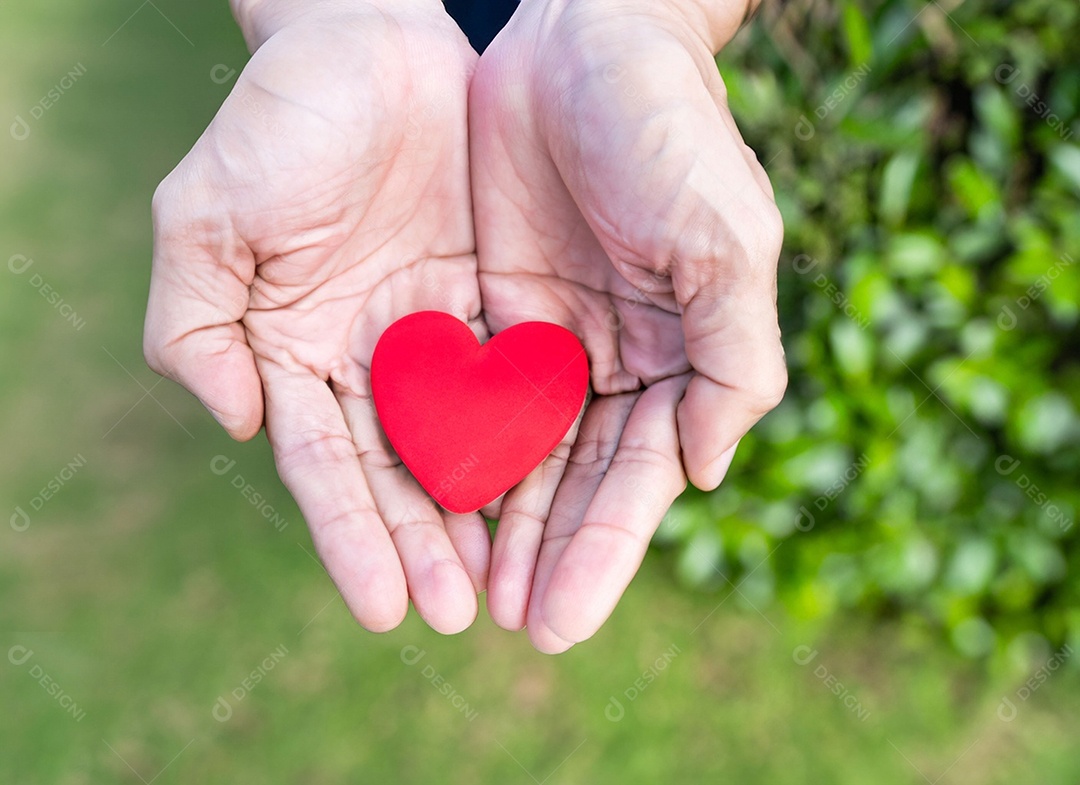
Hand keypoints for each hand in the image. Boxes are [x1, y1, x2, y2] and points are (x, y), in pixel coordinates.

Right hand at [144, 0, 488, 633]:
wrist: (370, 43)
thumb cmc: (280, 121)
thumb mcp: (207, 216)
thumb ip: (197, 324)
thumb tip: (242, 425)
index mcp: (294, 353)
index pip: (327, 467)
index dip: (353, 539)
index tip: (385, 609)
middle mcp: (367, 358)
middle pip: (401, 472)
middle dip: (429, 546)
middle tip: (465, 616)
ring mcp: (434, 334)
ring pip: (466, 441)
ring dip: (489, 514)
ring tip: (517, 584)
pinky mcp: (493, 301)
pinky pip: (518, 378)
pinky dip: (535, 436)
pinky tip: (558, 489)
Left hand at [470, 0, 786, 651]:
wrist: (584, 32)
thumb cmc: (669, 129)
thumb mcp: (724, 239)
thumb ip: (731, 359)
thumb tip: (704, 474)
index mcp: (679, 357)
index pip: (639, 478)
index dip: (603, 553)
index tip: (561, 624)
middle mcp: (612, 361)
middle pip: (574, 482)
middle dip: (543, 557)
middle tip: (503, 629)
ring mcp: (546, 338)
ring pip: (515, 452)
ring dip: (491, 525)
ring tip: (457, 596)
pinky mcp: (486, 306)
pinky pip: (461, 390)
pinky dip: (444, 448)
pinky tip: (420, 502)